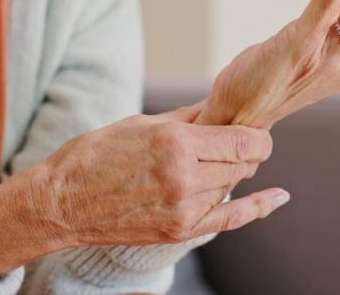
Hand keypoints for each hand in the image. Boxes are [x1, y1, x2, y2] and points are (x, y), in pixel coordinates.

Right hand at [0, 105, 288, 276]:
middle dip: (246, 150)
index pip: (243, 140)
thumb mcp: (141, 124)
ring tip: (212, 162)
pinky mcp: (179, 231)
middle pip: (243, 163)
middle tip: (235, 140)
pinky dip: (257, 207)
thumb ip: (189, 118)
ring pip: (234, 185)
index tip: (258, 129)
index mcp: (175, 142)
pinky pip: (230, 219)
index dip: (258, 134)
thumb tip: (221, 107)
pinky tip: (277, 197)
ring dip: (231, 172)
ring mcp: (184, 208)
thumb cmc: (93, 156)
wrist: (61, 203)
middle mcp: (185, 177)